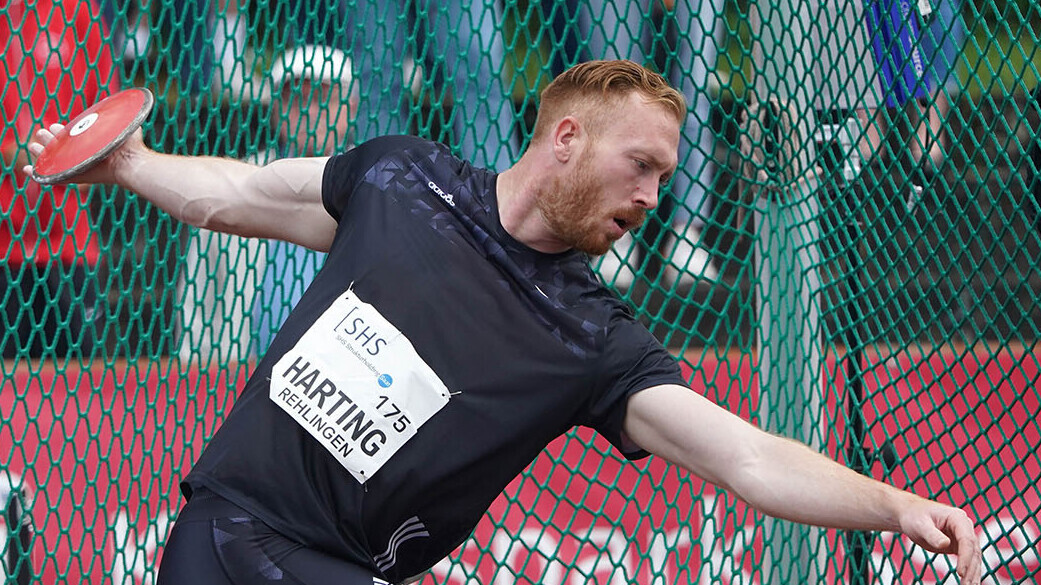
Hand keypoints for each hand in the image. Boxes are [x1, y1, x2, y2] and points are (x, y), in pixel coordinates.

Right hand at [23, 123, 144, 185]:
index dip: (61, 132)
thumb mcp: (124, 125)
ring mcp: (78, 167)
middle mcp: (84, 155)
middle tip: (41, 132)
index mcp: (92, 144)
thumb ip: (121, 116)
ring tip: (33, 146)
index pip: (72, 139)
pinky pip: (52, 178)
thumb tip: (128, 106)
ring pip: (53, 160)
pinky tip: (28, 169)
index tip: (55, 126)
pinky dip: (38, 174)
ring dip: (41, 153)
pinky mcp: (74, 178)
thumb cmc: (131, 144)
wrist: (129, 161)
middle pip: (60, 148)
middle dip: (49, 140)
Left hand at [899, 501, 982, 584]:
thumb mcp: (920, 524)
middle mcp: (964, 527)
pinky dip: (969, 572)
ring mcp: (963, 537)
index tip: (961, 572)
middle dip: (971, 569)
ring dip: (973, 574)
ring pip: (974, 558)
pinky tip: (968, 583)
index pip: (967, 540)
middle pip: (974, 551)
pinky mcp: (958, 547)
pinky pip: (967, 561)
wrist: (910, 515)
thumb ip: (932, 534)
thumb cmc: (914, 517)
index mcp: (957, 518)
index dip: (965, 557)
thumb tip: (945, 544)